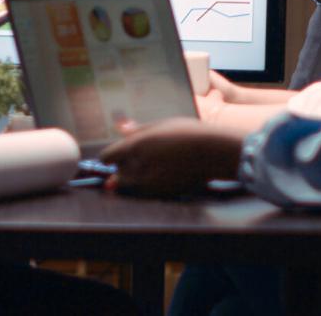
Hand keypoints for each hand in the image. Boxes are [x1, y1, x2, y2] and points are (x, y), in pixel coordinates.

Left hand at [100, 117, 243, 195]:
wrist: (213, 152)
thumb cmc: (187, 132)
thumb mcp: (160, 125)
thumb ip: (137, 129)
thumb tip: (119, 127)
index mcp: (136, 145)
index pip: (108, 157)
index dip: (109, 157)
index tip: (112, 158)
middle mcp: (139, 166)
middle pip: (118, 173)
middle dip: (122, 168)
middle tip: (136, 160)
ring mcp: (151, 183)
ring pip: (130, 187)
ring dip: (132, 180)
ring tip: (150, 168)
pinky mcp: (163, 194)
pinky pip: (144, 194)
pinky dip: (145, 189)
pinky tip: (159, 177)